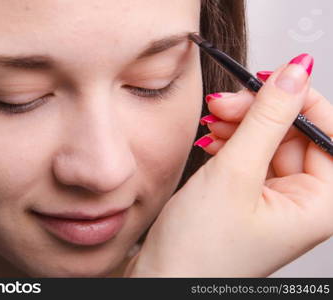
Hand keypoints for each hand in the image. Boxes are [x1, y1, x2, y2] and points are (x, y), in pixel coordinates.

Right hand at [124, 54, 332, 276]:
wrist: (164, 279)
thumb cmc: (199, 249)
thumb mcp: (234, 173)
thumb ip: (267, 118)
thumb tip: (295, 72)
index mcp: (320, 205)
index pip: (329, 132)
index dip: (300, 99)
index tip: (268, 78)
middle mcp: (304, 202)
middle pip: (294, 132)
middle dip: (258, 112)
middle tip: (224, 103)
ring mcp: (277, 199)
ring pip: (269, 140)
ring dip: (239, 125)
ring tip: (210, 124)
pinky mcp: (253, 196)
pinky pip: (251, 155)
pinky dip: (230, 142)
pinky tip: (211, 141)